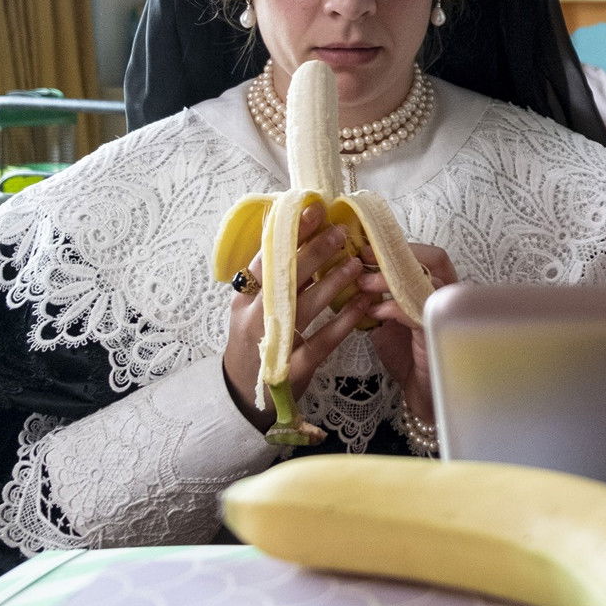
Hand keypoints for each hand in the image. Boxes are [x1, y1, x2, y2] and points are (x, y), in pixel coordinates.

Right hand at [220, 203, 367, 431]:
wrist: (244, 395)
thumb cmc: (256, 340)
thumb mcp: (255, 307)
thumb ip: (276, 278)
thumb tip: (304, 234)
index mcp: (243, 299)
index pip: (265, 259)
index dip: (288, 233)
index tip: (312, 210)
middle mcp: (253, 319)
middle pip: (284, 278)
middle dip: (314, 253)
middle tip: (340, 233)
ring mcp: (272, 344)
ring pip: (303, 307)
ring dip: (332, 283)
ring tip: (356, 265)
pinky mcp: (292, 368)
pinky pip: (321, 341)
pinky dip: (343, 322)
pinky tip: (362, 306)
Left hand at [354, 244, 457, 423]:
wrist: (418, 389)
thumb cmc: (406, 352)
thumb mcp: (387, 316)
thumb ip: (377, 294)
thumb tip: (348, 273)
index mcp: (437, 286)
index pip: (427, 253)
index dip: (398, 246)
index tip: (365, 247)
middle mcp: (448, 294)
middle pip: (432, 258)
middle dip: (395, 256)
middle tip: (362, 259)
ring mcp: (446, 312)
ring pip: (423, 281)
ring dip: (389, 280)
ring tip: (363, 285)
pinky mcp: (437, 332)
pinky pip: (416, 310)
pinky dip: (391, 307)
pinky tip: (374, 313)